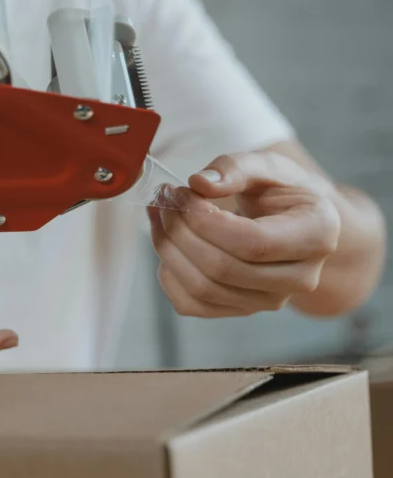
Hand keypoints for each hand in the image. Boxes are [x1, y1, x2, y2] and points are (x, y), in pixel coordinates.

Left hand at [148, 150, 340, 317]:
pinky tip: (168, 245)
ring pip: (202, 289)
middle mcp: (300, 278)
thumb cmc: (281, 191)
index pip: (252, 243)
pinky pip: (191, 305)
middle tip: (164, 200)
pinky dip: (168, 275)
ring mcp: (270, 300)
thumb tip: (200, 183)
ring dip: (168, 250)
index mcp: (317, 236)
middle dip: (181, 232)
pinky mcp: (240, 310)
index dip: (206, 221)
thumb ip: (235, 168)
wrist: (294, 222)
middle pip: (222, 269)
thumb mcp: (268, 166)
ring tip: (160, 216)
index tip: (181, 193)